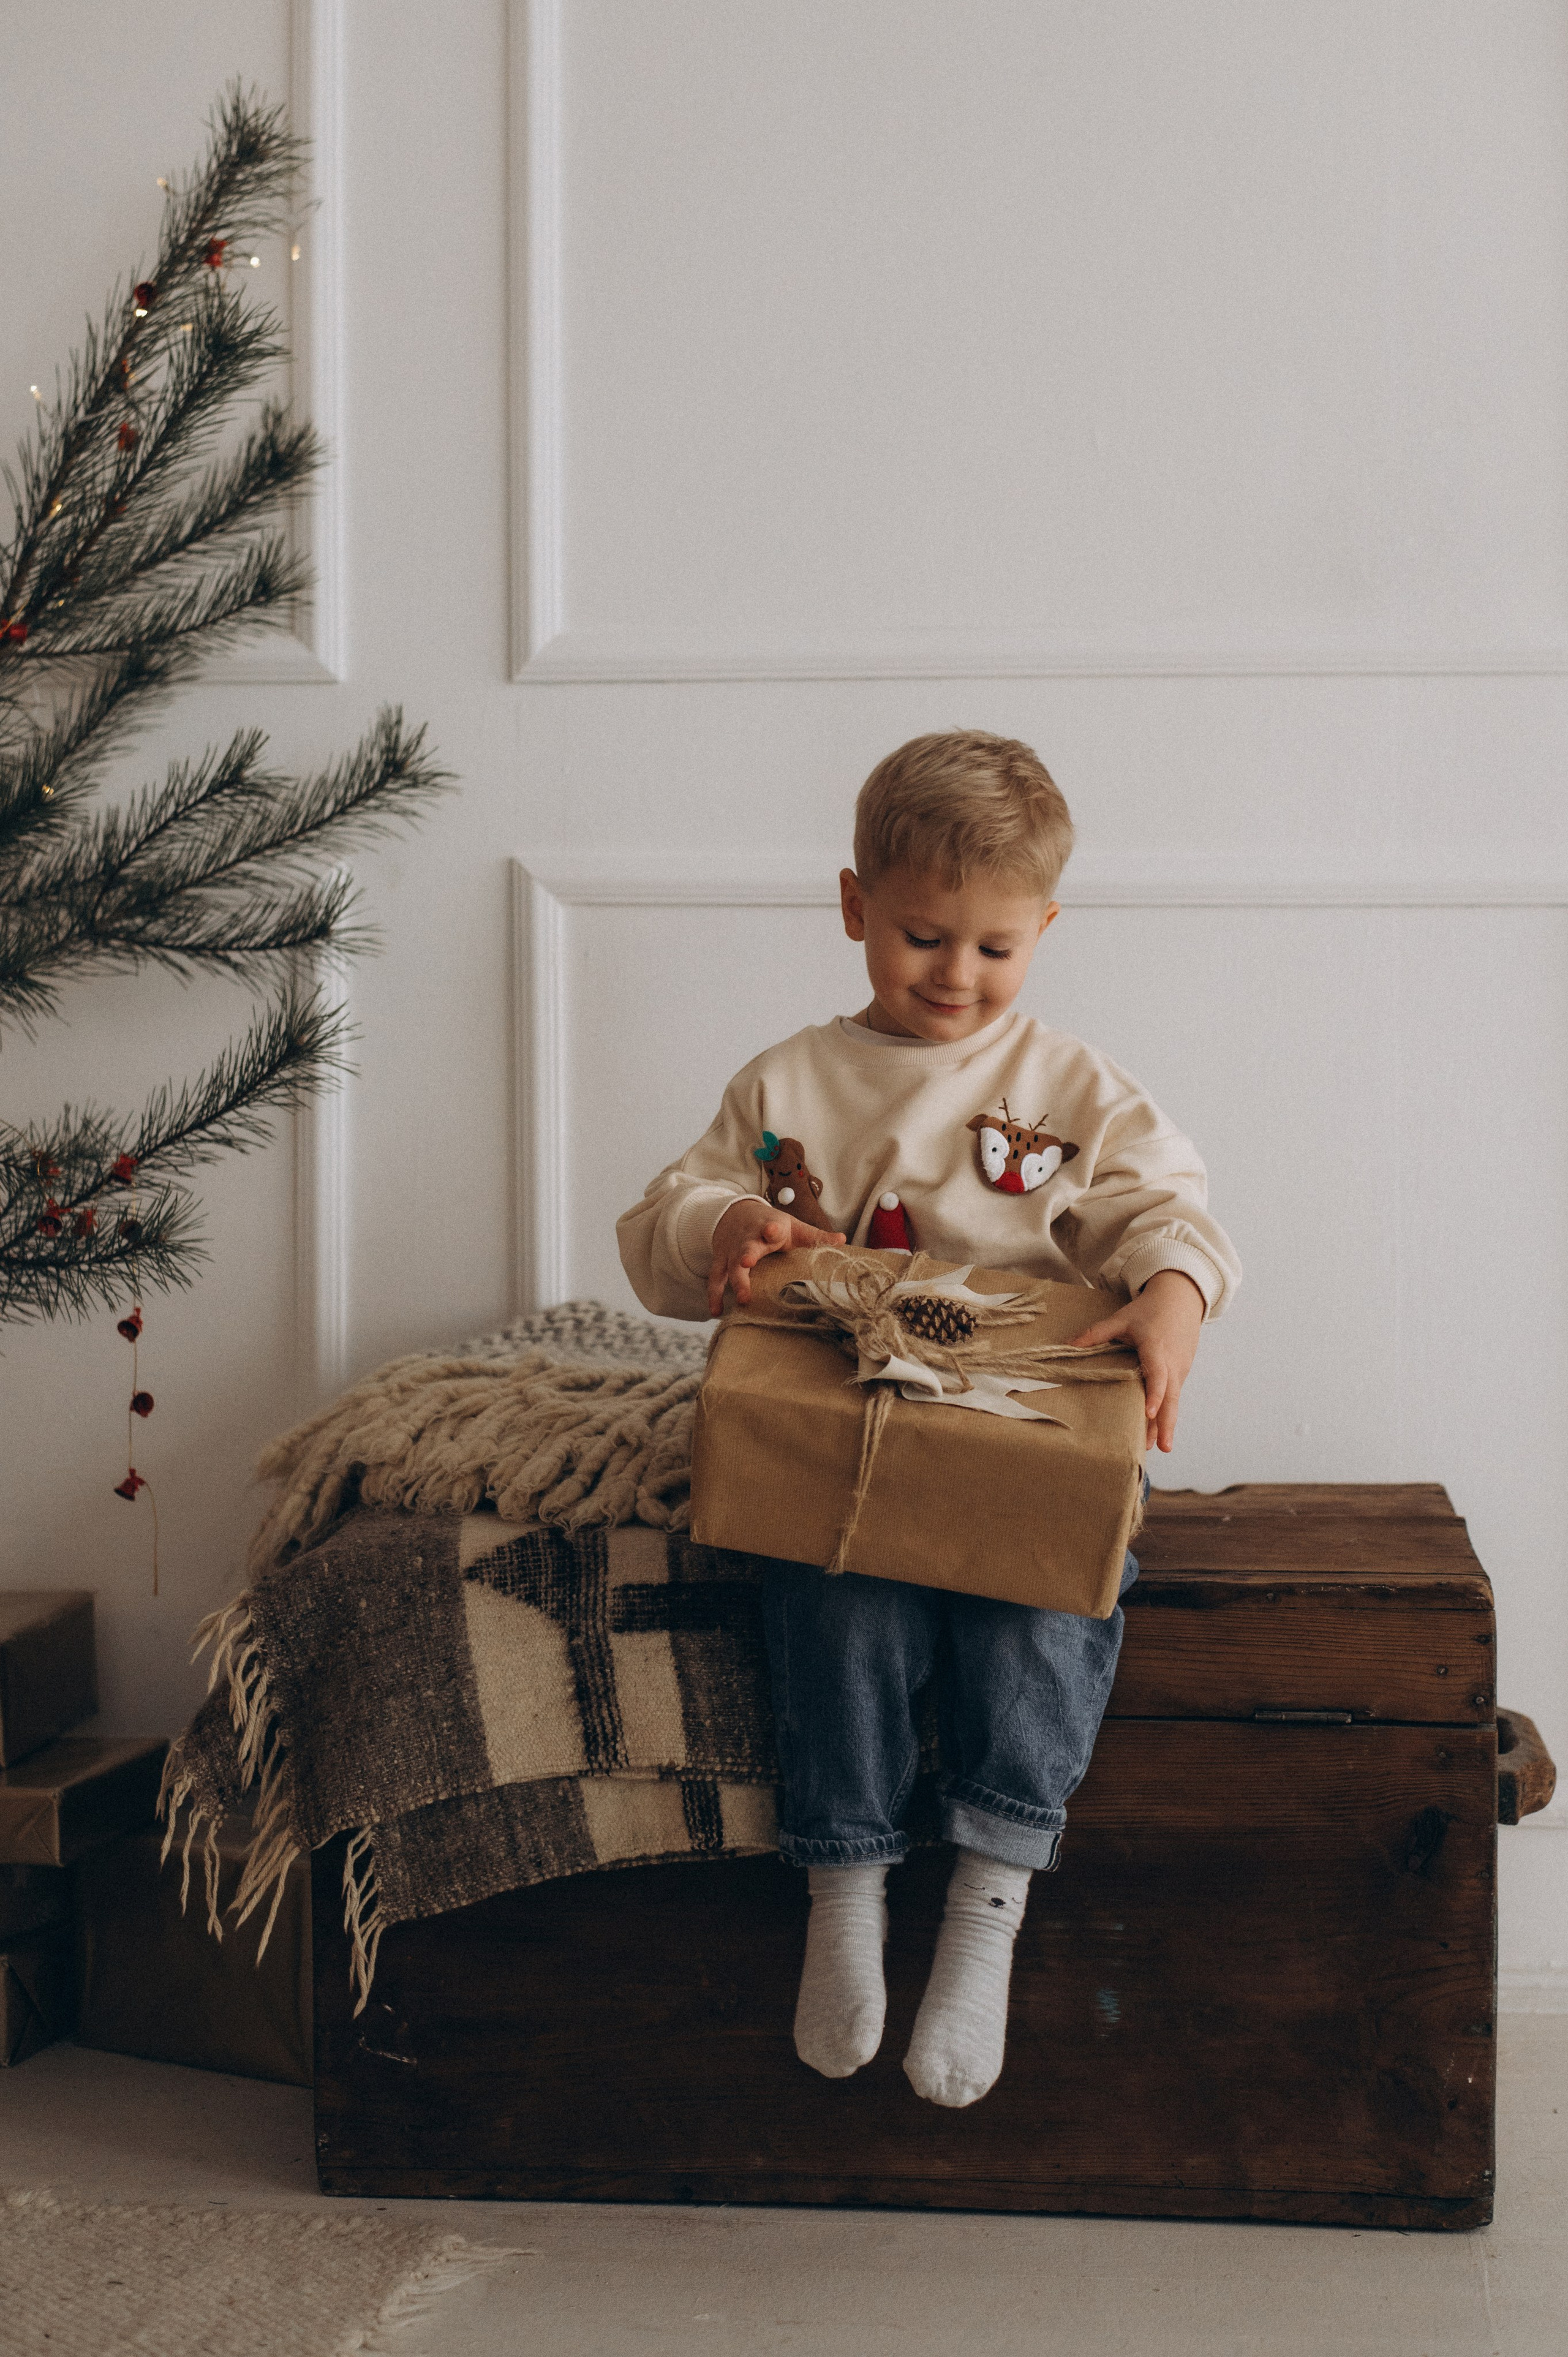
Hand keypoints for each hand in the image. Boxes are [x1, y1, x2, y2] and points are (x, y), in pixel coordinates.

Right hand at [707, 1200, 845, 1316]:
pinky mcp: (721, 1261)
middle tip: (747, 1263)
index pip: (769, 1227)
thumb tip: (844, 1240)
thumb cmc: (771, 1224)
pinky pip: (716, 1279)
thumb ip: (816, 1237)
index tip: (772, 1229)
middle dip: (746, 1255)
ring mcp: (732, 1251)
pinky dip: (714, 1295)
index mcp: (768, 1228)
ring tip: (741, 1298)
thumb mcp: (793, 1227)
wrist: (735, 1213)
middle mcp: (747, 1239)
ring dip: (734, 1281)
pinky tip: (716, 1312)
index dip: (770, 1229)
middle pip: (746, 1247)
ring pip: (729, 1266)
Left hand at [1069, 1269, 1204, 1453]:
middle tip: (1163, 1448)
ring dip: (1167, 1424)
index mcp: (1156, 1348)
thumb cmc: (1149, 1310)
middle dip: (1167, 1423)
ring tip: (1158, 1447)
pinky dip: (1167, 1413)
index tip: (1149, 1413)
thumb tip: (1067, 1344)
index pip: (1158, 1375)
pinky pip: (1174, 1395)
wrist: (1181, 1299)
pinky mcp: (1181, 1373)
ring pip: (1174, 1400)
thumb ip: (1097, 1333)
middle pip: (1171, 1397)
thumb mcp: (1122, 1318)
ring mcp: (1180, 1369)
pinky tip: (1157, 1431)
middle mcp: (1172, 1362)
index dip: (1154, 1394)